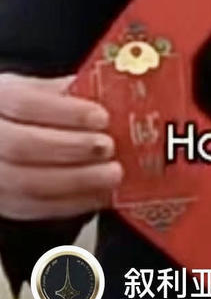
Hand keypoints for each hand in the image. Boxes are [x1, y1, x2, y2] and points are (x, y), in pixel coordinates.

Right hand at [0, 72, 121, 220]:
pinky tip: (100, 194)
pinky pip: (34, 209)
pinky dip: (72, 204)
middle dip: (73, 148)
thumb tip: (111, 92)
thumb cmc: (23, 112)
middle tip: (108, 147)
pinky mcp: (5, 203)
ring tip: (111, 173)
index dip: (66, 112)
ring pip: (27, 184)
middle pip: (23, 146)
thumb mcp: (36, 89)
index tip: (101, 117)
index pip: (25, 104)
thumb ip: (67, 92)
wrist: (3, 138)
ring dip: (77, 180)